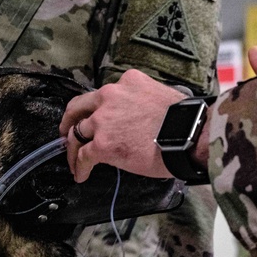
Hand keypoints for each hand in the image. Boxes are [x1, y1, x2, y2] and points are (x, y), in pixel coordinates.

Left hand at [59, 69, 185, 182]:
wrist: (189, 136)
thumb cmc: (185, 120)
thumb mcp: (161, 96)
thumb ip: (141, 101)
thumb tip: (138, 119)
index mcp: (127, 82)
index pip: (104, 94)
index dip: (97, 109)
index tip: (96, 118)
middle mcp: (110, 96)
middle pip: (78, 107)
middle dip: (70, 120)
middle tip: (67, 132)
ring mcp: (103, 120)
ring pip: (77, 133)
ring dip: (73, 148)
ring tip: (74, 161)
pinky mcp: (102, 144)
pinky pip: (83, 156)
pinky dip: (79, 166)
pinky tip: (81, 174)